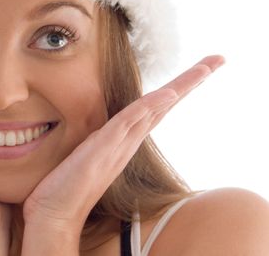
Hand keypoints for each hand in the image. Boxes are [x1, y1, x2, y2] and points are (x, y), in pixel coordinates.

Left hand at [22, 55, 225, 238]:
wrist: (55, 213)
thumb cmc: (66, 185)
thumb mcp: (85, 152)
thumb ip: (98, 139)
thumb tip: (101, 127)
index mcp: (124, 138)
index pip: (155, 108)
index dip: (177, 88)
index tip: (200, 69)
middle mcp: (128, 141)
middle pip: (165, 105)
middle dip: (191, 81)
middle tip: (218, 60)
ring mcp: (119, 145)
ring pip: (155, 108)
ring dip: (181, 86)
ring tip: (207, 68)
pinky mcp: (104, 148)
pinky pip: (130, 121)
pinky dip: (151, 106)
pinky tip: (168, 93)